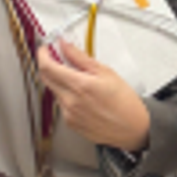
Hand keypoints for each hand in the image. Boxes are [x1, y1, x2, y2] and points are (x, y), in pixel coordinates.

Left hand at [36, 39, 151, 151]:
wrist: (133, 130)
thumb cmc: (125, 103)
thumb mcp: (106, 72)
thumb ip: (80, 57)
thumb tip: (66, 46)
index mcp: (79, 86)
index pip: (47, 66)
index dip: (43, 54)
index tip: (46, 49)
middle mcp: (70, 102)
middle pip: (45, 78)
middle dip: (48, 65)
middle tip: (57, 58)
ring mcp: (69, 114)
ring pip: (54, 91)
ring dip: (60, 81)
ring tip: (79, 80)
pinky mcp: (71, 124)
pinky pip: (62, 105)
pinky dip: (67, 96)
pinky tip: (83, 96)